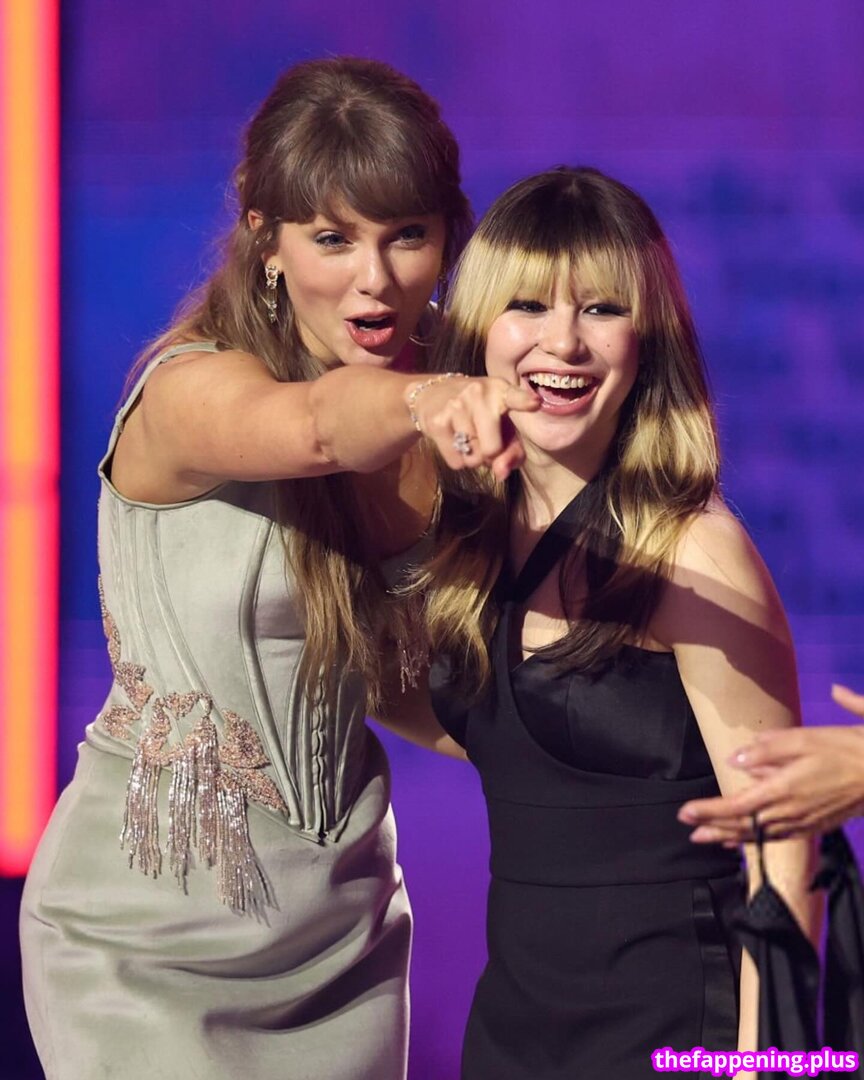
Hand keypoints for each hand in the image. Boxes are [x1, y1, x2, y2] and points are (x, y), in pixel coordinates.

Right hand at [408, 376, 539, 479]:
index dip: (524, 402)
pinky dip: (458, 460)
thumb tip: (501, 474)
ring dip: (472, 457)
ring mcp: (456, 406)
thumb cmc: (478, 413)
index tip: (534, 403)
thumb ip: (511, 452)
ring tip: (468, 439)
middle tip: (483, 441)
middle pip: (492, 449)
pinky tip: (454, 441)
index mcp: (501, 390)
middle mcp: (478, 394)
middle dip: (490, 455)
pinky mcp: (438, 422)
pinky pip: (456, 461)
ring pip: (472, 458)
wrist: (433, 395)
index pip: (515, 397)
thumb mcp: (501, 425)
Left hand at [678, 698, 863, 841]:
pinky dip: (756, 839)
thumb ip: (765, 750)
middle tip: (689, 830)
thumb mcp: (803, 739)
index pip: (736, 806)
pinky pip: (777, 837)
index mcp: (783, 790)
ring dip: (731, 837)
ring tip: (708, 838)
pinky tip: (746, 838)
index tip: (685, 812)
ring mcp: (804, 822)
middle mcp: (790, 812)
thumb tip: (733, 761)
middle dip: (714, 828)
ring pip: (759, 835)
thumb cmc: (844, 749)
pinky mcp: (815, 825)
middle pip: (744, 826)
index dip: (709, 811)